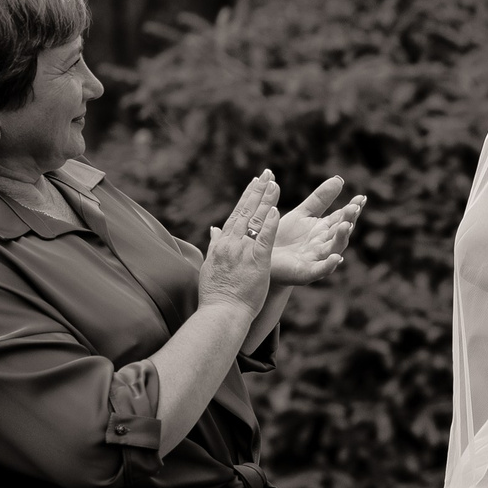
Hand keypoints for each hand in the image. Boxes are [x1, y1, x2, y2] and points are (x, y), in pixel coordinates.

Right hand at [201, 171, 281, 314]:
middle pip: (245, 212)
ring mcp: (243, 252)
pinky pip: (264, 240)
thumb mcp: (211, 266)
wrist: (219, 313)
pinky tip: (276, 210)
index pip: (236, 214)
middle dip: (257, 191)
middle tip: (267, 174)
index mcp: (223, 244)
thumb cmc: (216, 294)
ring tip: (274, 184)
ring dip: (265, 201)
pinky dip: (269, 224)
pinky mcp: (256, 262)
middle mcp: (231, 244)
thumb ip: (215, 246)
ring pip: (254, 221)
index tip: (255, 182)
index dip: (246, 197)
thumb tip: (214, 230)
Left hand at [267, 176, 365, 285]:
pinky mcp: (305, 273)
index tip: (361, 198)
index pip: (341, 217)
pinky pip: (320, 270)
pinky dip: (329, 265)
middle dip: (348, 220)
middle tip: (355, 208)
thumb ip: (321, 199)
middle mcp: (324, 245)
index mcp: (324, 230)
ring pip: (334, 249)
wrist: (264, 257)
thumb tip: (340, 179)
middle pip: (340, 232)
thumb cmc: (284, 236)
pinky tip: (336, 258)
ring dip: (341, 238)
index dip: (352, 209)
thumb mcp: (303, 214)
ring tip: (346, 225)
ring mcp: (317, 259)